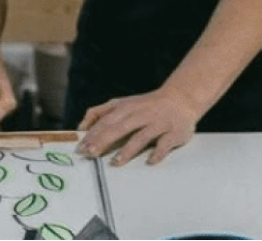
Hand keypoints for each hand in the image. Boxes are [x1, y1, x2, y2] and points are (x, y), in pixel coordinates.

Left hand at [76, 86, 201, 165]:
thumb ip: (100, 112)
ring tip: (116, 162)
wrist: (180, 98)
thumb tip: (81, 126)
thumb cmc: (146, 105)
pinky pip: (165, 143)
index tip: (81, 147)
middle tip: (91, 153)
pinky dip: (158, 152)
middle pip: (120, 127)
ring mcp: (158, 123)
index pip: (106, 121)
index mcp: (127, 108)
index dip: (93, 134)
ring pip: (141, 136)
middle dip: (104, 140)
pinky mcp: (173, 132)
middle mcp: (141, 114)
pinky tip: (150, 161)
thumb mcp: (122, 103)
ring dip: (128, 149)